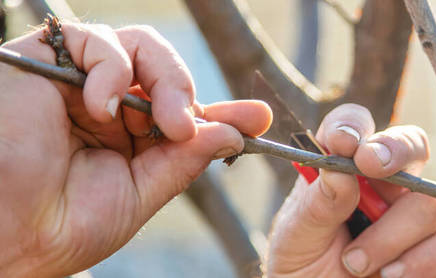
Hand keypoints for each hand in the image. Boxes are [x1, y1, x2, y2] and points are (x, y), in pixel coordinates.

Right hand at [0, 23, 271, 275]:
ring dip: (164, 79)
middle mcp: (106, 107)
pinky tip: (103, 108)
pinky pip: (97, 40)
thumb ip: (184, 159)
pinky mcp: (46, 61)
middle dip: (188, 94)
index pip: (183, 113)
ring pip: (140, 48)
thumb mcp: (140, 194)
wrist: (3, 235)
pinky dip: (112, 69)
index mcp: (127, 139)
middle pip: (166, 74)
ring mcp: (79, 83)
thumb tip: (233, 134)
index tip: (258, 117)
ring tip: (161, 121)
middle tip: (187, 126)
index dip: (222, 113)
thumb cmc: (60, 225)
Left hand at [267, 104, 435, 276]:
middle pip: (412, 145)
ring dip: (389, 236)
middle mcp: (387, 186)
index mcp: (346, 171)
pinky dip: (421, 262)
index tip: (341, 143)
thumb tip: (340, 171)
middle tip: (370, 164)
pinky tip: (390, 275)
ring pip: (430, 203)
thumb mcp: (296, 236)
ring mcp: (418, 218)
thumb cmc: (303, 269)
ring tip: (354, 264)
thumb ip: (316, 204)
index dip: (353, 125)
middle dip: (395, 150)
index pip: (355, 126)